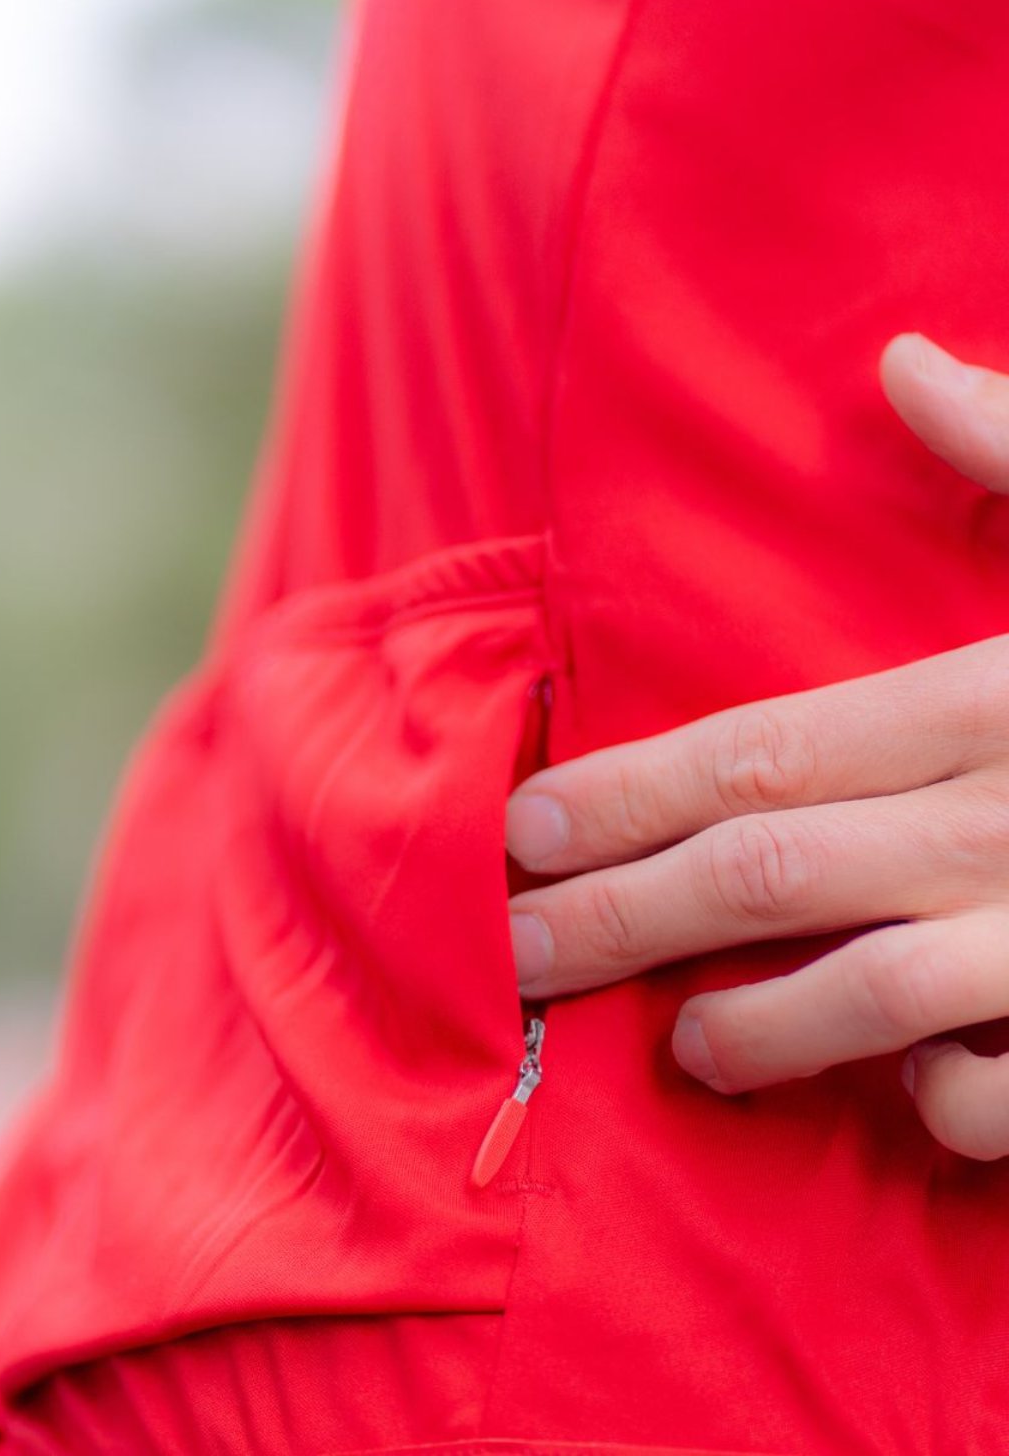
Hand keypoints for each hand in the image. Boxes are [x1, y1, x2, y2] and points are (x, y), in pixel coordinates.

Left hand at [505, 332, 1008, 1158]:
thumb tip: (903, 360)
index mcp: (999, 690)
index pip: (765, 747)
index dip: (630, 791)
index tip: (523, 829)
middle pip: (768, 871)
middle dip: (621, 918)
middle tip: (509, 954)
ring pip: (874, 992)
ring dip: (759, 1027)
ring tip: (683, 1049)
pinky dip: (955, 1109)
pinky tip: (907, 1107)